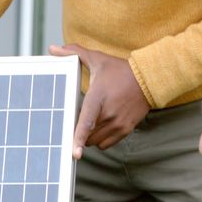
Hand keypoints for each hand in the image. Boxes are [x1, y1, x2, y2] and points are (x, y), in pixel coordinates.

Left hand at [49, 44, 150, 159]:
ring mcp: (119, 123)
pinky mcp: (126, 129)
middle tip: (80, 121)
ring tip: (92, 122)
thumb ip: (73, 54)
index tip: (74, 154)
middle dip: (79, 133)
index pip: (86, 122)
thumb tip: (52, 48)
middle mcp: (109, 114)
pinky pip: (106, 144)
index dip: (78, 139)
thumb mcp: (97, 59)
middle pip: (87, 136)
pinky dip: (100, 140)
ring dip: (89, 137)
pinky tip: (102, 127)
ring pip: (95, 142)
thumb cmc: (120, 70)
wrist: (150, 78)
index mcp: (98, 97)